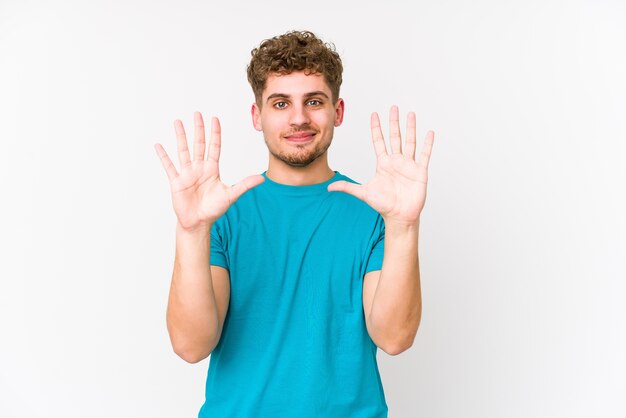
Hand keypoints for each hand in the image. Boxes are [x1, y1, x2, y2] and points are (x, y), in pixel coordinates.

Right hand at [155, 112, 263, 231]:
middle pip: (198, 144)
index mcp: (212, 169)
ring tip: (178, 122)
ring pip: (183, 150)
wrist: (198, 223)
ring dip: (181, 136)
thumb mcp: (231, 195)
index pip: (214, 147)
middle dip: (198, 129)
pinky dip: (163, 156)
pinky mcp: (176, 181)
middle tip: (197, 113)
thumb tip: (262, 179)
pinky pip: (169, 166)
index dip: (215, 133)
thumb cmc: (214, 209)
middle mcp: (199, 168)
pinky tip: (158, 145)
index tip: (215, 119)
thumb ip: (245, 185)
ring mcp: (187, 173)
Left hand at [328, 105, 433, 224]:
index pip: (379, 141)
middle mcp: (396, 161)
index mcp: (383, 163)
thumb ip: (347, 188)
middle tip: (393, 107)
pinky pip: (425, 155)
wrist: (399, 216)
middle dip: (393, 122)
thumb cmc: (383, 205)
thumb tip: (329, 187)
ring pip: (410, 142)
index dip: (376, 128)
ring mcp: (408, 165)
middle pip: (395, 137)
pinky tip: (429, 133)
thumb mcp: (363, 193)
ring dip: (410, 128)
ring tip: (411, 114)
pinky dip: (427, 144)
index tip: (374, 114)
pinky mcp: (420, 171)